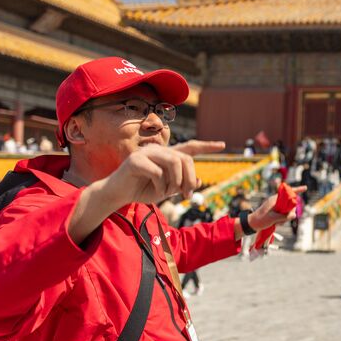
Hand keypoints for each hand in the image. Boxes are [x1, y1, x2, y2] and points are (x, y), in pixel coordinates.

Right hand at [102, 140, 224, 206]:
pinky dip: (160, 185)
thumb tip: (201, 181)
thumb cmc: (142, 190)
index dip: (207, 146)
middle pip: (185, 159)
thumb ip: (181, 184)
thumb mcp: (166, 189)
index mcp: (167, 155)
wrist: (117, 194)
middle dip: (190, 179)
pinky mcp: (135, 160)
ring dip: (175, 182)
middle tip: (187, 195)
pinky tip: (155, 191)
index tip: (223, 145)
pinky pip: (158, 172)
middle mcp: (158, 150)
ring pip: (174, 162)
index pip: (190, 147)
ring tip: (167, 193)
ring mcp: (146, 152)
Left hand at [248, 185, 306, 230]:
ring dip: (285, 218)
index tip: (305, 188)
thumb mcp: (273, 218)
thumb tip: (294, 215)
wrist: (252, 224)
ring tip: (277, 223)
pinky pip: (284, 215)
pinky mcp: (276, 212)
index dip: (297, 190)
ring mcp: (276, 207)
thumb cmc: (260, 220)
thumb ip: (284, 216)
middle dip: (289, 212)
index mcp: (275, 199)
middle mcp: (276, 201)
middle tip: (282, 220)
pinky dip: (283, 220)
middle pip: (290, 204)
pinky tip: (277, 224)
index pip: (287, 193)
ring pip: (288, 211)